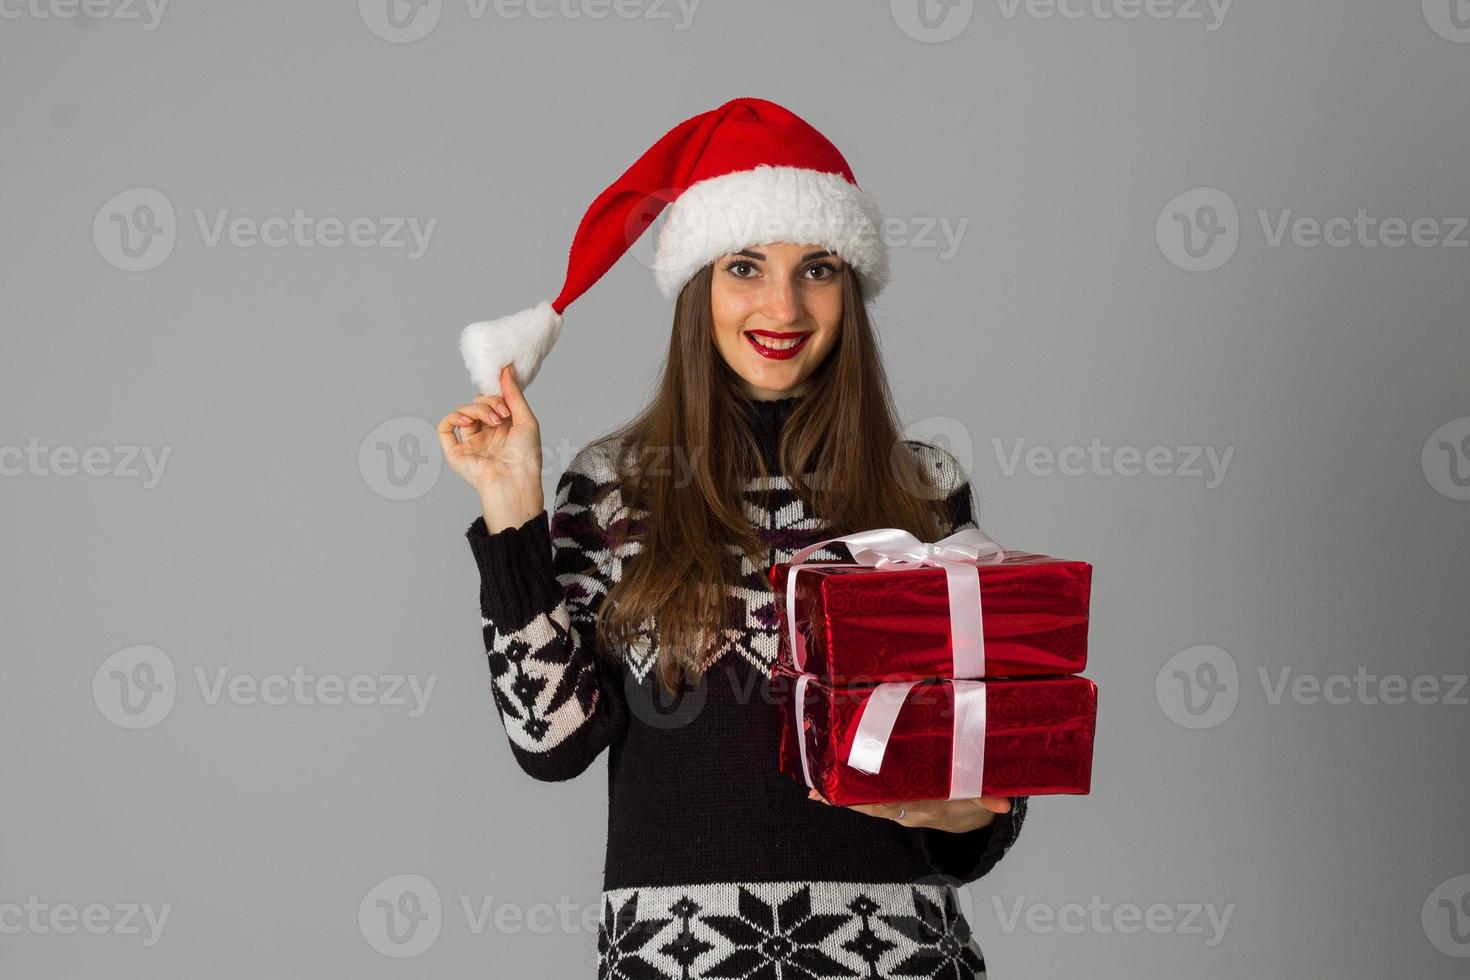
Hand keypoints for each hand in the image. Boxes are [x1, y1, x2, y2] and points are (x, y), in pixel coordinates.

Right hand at [436, 363, 544, 527]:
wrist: (516, 482)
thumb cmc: (526, 458)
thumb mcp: (526, 420)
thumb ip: (514, 394)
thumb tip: (506, 369)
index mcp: (503, 428)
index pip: (493, 400)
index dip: (498, 395)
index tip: (508, 401)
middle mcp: (485, 434)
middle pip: (477, 403)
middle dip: (489, 402)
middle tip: (502, 414)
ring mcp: (469, 443)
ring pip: (463, 412)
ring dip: (477, 408)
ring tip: (493, 420)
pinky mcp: (455, 451)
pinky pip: (445, 427)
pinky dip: (453, 416)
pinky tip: (467, 419)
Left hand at [807, 787, 1010, 832]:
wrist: (965, 816)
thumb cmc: (969, 796)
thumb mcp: (979, 797)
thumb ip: (987, 797)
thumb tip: (1004, 804)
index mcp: (927, 806)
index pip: (900, 802)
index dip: (879, 799)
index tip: (858, 794)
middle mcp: (907, 811)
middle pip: (874, 806)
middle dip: (848, 800)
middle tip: (822, 794)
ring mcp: (897, 810)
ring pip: (865, 805)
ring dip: (840, 800)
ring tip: (814, 793)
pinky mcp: (889, 806)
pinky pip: (865, 802)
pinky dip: (844, 798)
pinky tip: (822, 793)